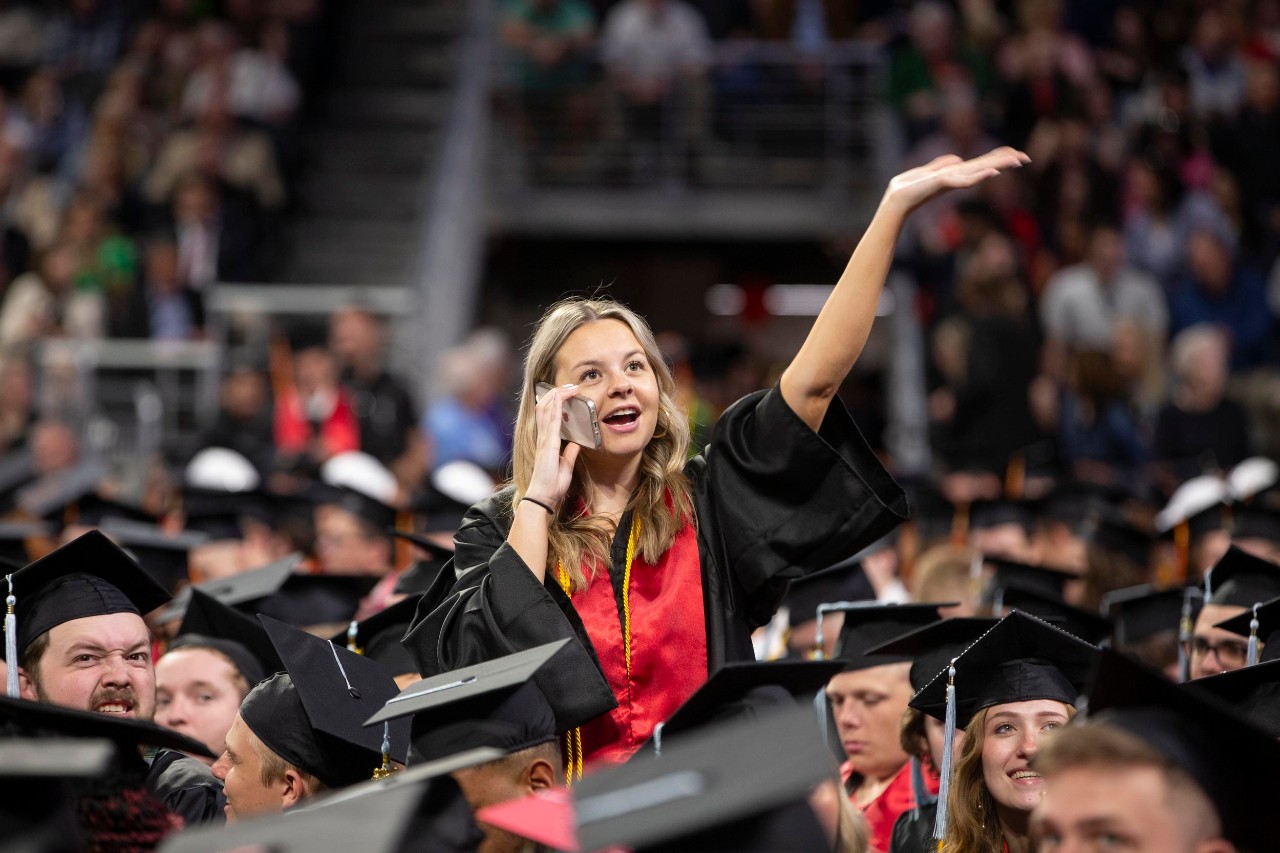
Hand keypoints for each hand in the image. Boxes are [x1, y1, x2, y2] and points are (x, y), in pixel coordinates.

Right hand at [526, 385, 581, 509]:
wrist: (543, 498)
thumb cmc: (552, 486)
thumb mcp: (565, 467)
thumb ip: (569, 454)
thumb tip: (575, 443)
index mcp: (547, 443)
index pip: (548, 417)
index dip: (556, 403)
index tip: (567, 394)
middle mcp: (543, 438)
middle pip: (545, 408)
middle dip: (556, 394)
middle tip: (569, 386)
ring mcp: (544, 440)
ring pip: (546, 410)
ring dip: (557, 396)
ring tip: (568, 387)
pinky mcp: (548, 444)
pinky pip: (551, 421)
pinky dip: (555, 407)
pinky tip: (561, 397)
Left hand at [882, 147, 1028, 216]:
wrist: (895, 200)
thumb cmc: (908, 188)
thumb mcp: (927, 172)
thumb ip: (942, 165)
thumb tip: (957, 159)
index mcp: (956, 173)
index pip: (981, 163)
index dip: (998, 158)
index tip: (1017, 154)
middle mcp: (957, 177)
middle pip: (986, 166)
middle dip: (1005, 161)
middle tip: (1026, 157)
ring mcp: (952, 181)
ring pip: (980, 171)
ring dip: (998, 165)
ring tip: (1016, 161)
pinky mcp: (943, 184)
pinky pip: (965, 180)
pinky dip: (978, 177)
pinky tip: (992, 173)